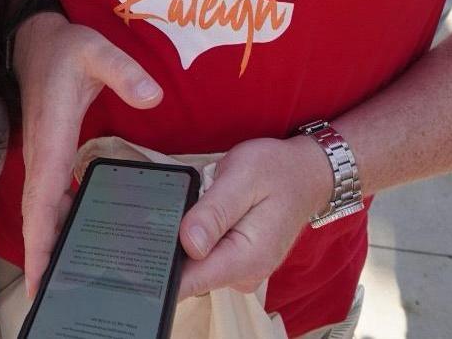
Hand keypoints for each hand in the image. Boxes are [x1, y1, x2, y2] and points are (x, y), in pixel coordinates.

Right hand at [16, 14, 162, 295]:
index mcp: (53, 136)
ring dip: (49, 245)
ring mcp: (44, 156)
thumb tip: (153, 98)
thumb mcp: (97, 50)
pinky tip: (75, 239)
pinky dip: (57, 223)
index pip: (42, 197)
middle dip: (42, 257)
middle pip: (38, 216)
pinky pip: (50, 197)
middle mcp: (43, 154)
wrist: (35, 38)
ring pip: (42, 210)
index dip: (41, 238)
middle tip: (52, 297)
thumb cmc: (66, 48)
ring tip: (62, 284)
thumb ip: (125, 72)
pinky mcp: (50, 154)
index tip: (40, 274)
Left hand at [176, 134, 331, 298]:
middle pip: (188, 271)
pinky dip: (199, 232)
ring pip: (195, 261)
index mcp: (246, 258)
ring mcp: (241, 271)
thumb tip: (188, 244)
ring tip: (202, 199)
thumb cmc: (276, 169)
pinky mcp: (238, 262)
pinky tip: (207, 211)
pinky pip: (206, 254)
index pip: (191, 281)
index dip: (162, 266)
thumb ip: (214, 211)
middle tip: (182, 201)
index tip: (145, 248)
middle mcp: (244, 274)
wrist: (305, 174)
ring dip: (188, 233)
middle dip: (174, 240)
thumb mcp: (242, 176)